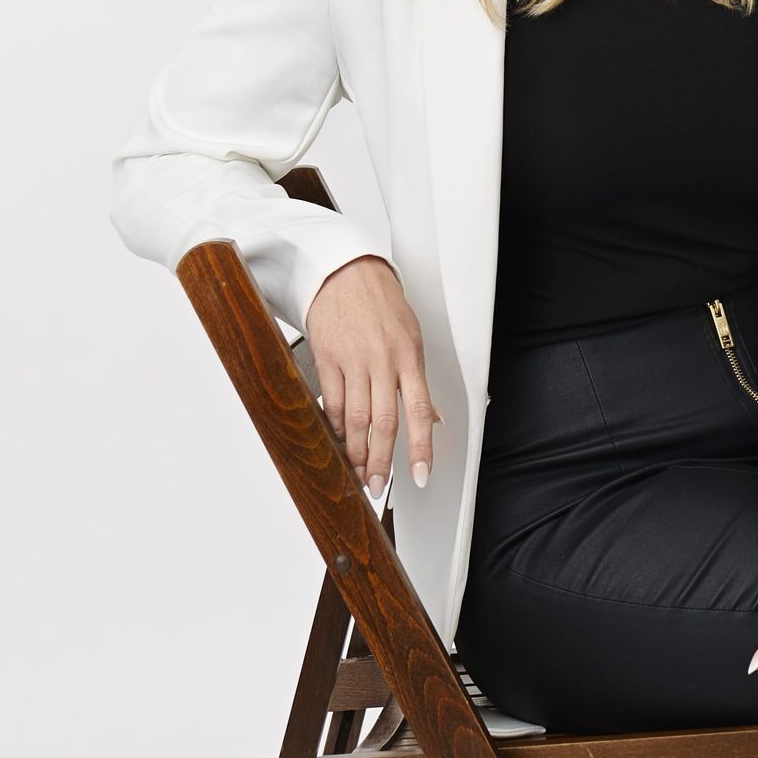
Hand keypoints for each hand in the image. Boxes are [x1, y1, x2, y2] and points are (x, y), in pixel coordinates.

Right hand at [304, 255, 441, 493]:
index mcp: (409, 356)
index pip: (419, 411)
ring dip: (355, 451)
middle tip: (377, 486)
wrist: (345, 270)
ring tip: (357, 472)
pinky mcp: (326, 358)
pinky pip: (330, 401)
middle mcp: (382, 361)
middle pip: (383, 422)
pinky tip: (337, 440)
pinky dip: (334, 425)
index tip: (419, 476)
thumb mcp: (411, 335)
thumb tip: (431, 418)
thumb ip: (417, 379)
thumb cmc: (382, 302)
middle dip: (380, 461)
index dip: (420, 448)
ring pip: (354, 419)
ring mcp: (352, 360)